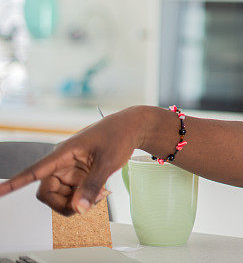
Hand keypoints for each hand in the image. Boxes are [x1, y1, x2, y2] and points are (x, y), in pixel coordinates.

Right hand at [0, 106, 143, 215]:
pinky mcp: (78, 175)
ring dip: (77, 202)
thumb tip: (79, 209)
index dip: (14, 183)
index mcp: (63, 153)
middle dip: (65, 204)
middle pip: (47, 193)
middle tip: (90, 202)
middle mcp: (61, 163)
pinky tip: (101, 191)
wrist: (131, 128)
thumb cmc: (118, 136)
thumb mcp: (108, 162)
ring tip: (101, 193)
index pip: (34, 171)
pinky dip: (84, 198)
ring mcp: (69, 170)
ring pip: (60, 197)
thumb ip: (92, 186)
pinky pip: (72, 194)